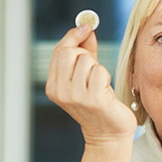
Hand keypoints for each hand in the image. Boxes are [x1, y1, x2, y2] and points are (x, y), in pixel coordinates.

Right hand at [45, 24, 136, 145]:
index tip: (86, 27)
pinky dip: (106, 76)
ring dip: (98, 68)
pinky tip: (106, 91)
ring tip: (100, 85)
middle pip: (69, 52)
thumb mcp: (86, 77)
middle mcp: (60, 91)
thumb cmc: (99, 105)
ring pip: (87, 61)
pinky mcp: (93, 99)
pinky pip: (100, 71)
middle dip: (86, 54)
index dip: (73, 36)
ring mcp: (75, 96)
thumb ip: (85, 52)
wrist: (108, 134)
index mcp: (53, 87)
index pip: (59, 51)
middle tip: (94, 67)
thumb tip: (86, 29)